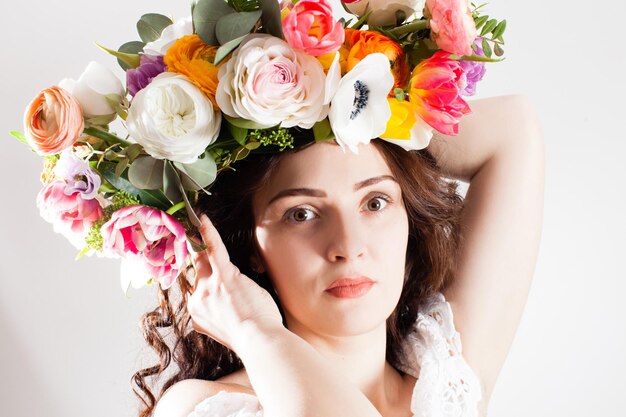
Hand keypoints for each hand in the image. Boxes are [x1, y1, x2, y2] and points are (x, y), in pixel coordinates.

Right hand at [186, 214, 282, 352]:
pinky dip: (208, 233)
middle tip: (193, 237)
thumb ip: (217, 318)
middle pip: (200, 272)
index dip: (207, 279)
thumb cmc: (252, 337)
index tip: (207, 270)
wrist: (259, 342)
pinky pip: (213, 250)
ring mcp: (209, 288)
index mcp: (198, 314)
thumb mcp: (227, 330)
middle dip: (204, 261)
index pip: (198, 288)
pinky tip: (202, 218)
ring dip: (201, 243)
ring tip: (195, 224)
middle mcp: (198, 300)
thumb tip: (217, 312)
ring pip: (205, 260)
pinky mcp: (225, 277)